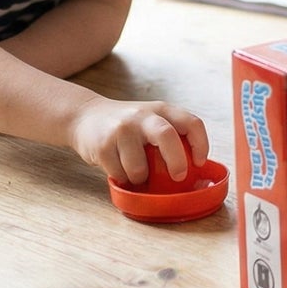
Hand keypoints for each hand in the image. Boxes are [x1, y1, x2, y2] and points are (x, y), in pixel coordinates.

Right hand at [69, 98, 208, 184]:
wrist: (85, 116)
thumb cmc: (128, 126)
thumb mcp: (152, 120)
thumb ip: (170, 136)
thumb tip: (192, 170)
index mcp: (162, 109)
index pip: (192, 123)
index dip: (201, 145)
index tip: (199, 162)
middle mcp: (142, 116)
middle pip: (167, 136)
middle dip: (177, 162)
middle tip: (178, 177)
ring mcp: (121, 130)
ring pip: (139, 167)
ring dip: (141, 178)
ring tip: (136, 171)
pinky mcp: (102, 146)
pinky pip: (120, 174)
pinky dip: (123, 178)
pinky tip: (118, 167)